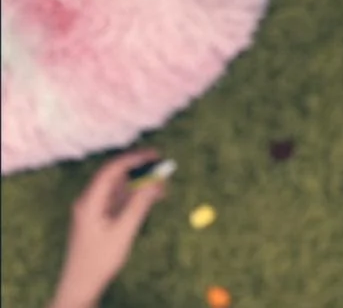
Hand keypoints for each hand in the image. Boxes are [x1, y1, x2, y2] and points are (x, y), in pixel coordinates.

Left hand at [48, 151, 167, 307]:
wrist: (80, 287)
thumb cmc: (98, 261)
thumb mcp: (122, 232)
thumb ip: (139, 205)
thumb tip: (155, 182)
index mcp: (90, 202)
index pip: (111, 170)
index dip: (134, 159)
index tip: (155, 155)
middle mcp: (90, 201)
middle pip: (117, 176)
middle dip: (140, 170)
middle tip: (162, 167)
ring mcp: (94, 210)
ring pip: (120, 188)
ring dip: (141, 185)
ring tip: (163, 186)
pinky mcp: (100, 218)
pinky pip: (120, 200)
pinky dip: (136, 197)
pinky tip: (152, 198)